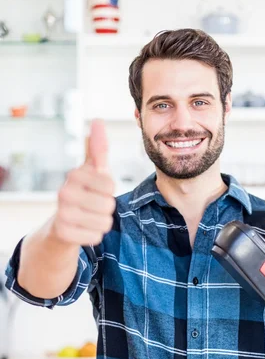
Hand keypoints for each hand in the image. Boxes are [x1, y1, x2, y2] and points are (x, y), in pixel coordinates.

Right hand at [50, 120, 115, 246]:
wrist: (61, 224)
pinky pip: (96, 237)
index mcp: (74, 175)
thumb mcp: (91, 170)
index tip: (95, 190)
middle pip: (108, 205)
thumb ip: (97, 149)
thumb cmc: (83, 192)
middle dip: (105, 208)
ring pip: (104, 222)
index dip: (108, 191)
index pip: (110, 185)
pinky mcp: (63, 234)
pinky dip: (94, 235)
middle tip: (91, 206)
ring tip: (87, 218)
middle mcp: (64, 193)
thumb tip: (98, 121)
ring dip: (101, 222)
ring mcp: (62, 214)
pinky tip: (82, 230)